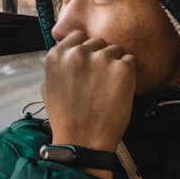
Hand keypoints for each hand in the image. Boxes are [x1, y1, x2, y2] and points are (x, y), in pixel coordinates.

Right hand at [42, 31, 135, 153]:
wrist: (83, 141)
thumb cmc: (66, 119)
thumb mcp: (48, 88)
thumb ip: (59, 65)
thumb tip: (69, 53)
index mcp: (57, 55)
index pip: (78, 36)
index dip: (85, 50)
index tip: (88, 63)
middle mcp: (78, 52)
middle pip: (98, 42)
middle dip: (100, 57)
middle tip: (99, 81)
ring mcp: (101, 58)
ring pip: (116, 50)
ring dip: (115, 65)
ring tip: (108, 88)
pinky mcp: (122, 68)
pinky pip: (130, 61)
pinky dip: (128, 74)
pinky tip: (118, 91)